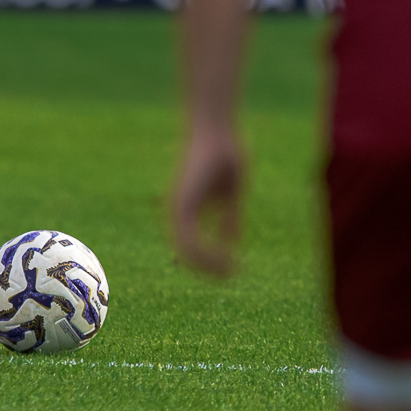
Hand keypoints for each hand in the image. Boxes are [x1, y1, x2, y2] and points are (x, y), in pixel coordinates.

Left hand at [171, 124, 245, 276]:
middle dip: (207, 269)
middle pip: (186, 254)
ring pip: (186, 251)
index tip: (229, 272)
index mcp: (186, 209)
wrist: (217, 133)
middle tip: (230, 278)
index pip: (190, 247)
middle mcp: (177, 211)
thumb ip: (229, 220)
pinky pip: (190, 240)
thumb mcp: (230, 197)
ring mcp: (177, 208)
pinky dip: (209, 254)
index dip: (207, 262)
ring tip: (230, 273)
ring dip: (209, 265)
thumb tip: (233, 244)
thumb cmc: (224, 157)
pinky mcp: (183, 204)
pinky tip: (229, 258)